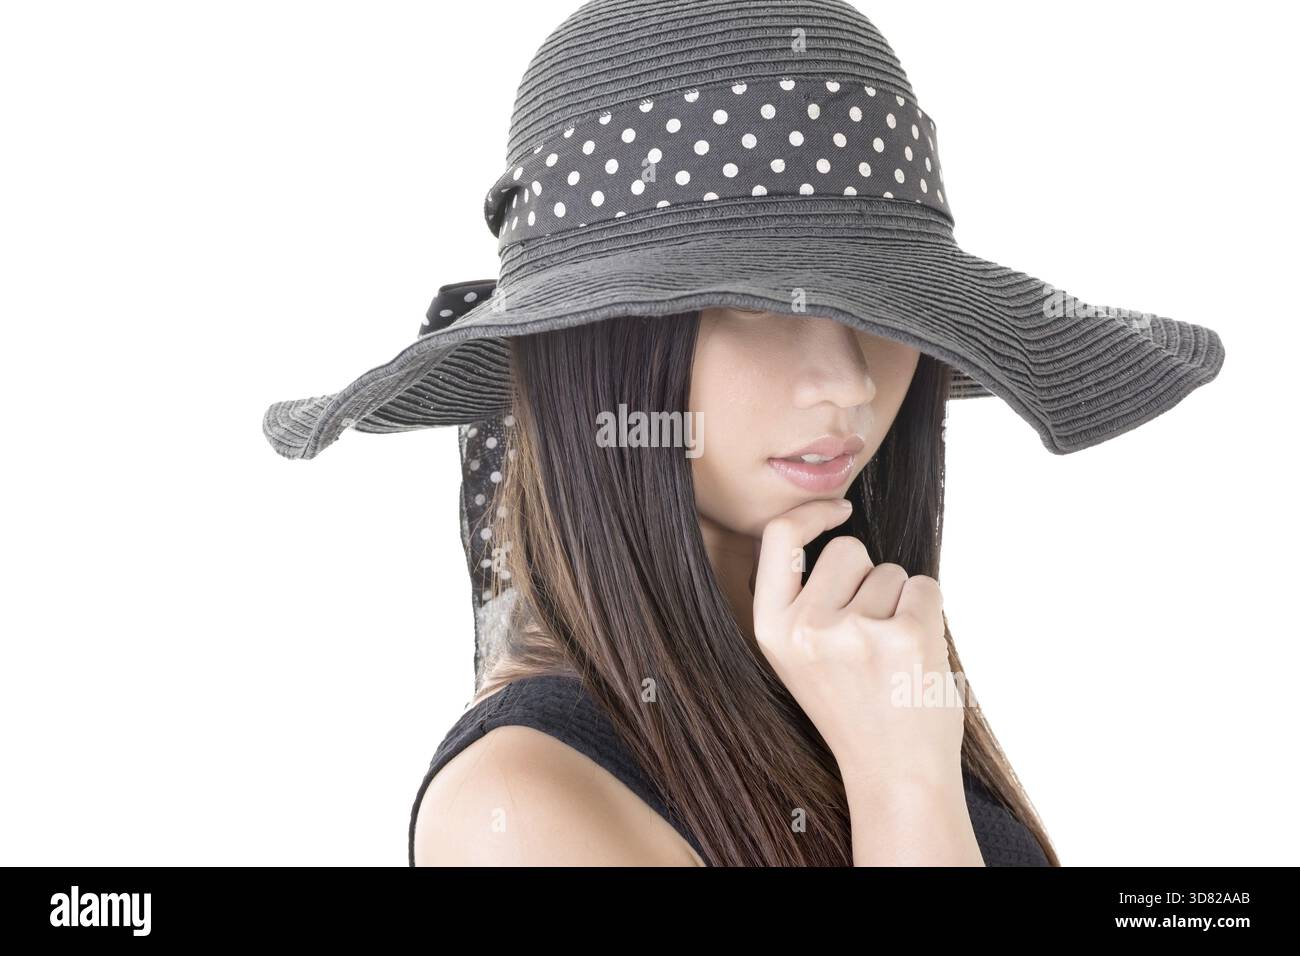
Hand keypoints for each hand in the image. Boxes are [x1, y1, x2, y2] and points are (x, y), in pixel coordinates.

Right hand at [750, 497, 964, 790]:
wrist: (895, 774)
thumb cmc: (854, 708)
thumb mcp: (801, 655)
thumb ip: (805, 600)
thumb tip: (832, 526)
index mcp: (773, 630)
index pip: (778, 539)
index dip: (810, 515)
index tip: (840, 510)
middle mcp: (807, 628)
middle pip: (848, 550)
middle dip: (869, 578)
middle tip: (870, 638)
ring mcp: (856, 631)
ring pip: (891, 571)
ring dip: (901, 603)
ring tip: (892, 658)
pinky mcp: (906, 636)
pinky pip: (925, 587)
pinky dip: (929, 613)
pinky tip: (917, 657)